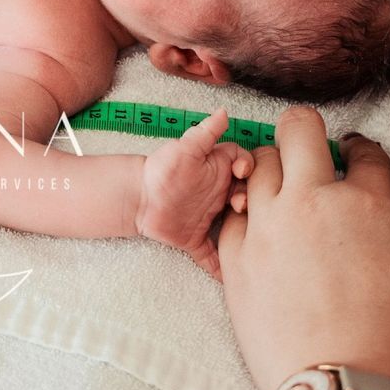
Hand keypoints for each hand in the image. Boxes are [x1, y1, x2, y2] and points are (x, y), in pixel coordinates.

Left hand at [137, 109, 253, 275]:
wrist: (136, 197)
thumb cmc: (161, 168)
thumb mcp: (185, 148)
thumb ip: (206, 132)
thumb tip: (223, 111)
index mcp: (218, 172)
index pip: (247, 169)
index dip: (250, 170)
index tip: (242, 174)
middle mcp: (218, 194)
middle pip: (248, 199)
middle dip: (252, 202)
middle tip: (239, 205)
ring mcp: (210, 219)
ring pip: (237, 229)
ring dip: (245, 234)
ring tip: (244, 234)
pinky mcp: (196, 239)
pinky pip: (213, 257)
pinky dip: (221, 269)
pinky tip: (231, 278)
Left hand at [219, 108, 389, 389]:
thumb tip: (383, 224)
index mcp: (368, 206)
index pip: (365, 153)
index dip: (363, 151)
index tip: (357, 157)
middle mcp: (314, 203)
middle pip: (299, 130)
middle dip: (305, 130)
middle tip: (310, 146)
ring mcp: (269, 228)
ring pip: (257, 163)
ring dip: (270, 167)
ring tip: (279, 186)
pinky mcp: (236, 260)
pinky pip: (230, 214)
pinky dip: (242, 213)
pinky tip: (254, 225)